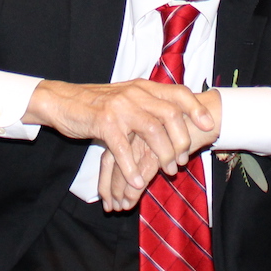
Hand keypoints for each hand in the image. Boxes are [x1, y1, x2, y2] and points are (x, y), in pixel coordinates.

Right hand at [27, 79, 219, 209]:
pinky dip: (132, 168)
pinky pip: (124, 148)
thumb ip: (148, 106)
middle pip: (170, 114)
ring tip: (166, 173)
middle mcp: (135, 93)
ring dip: (163, 155)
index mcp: (143, 87)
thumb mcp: (127, 99)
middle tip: (181, 162)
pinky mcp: (104, 123)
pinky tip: (136, 183)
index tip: (209, 126)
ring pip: (153, 130)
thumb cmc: (96, 105)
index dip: (196, 109)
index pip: (178, 93)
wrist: (61, 101)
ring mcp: (120, 107)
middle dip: (181, 141)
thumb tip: (177, 119)